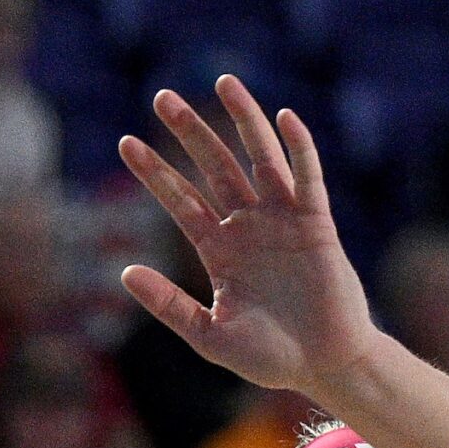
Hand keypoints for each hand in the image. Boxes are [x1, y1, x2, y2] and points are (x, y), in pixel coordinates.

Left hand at [119, 78, 374, 396]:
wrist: (324, 366)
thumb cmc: (269, 358)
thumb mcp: (209, 336)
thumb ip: (169, 305)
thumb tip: (124, 272)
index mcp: (219, 251)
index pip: (180, 201)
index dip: (155, 173)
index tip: (125, 144)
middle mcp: (248, 226)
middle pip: (214, 167)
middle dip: (189, 131)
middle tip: (161, 96)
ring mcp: (282, 221)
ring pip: (259, 158)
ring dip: (243, 119)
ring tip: (223, 81)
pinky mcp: (317, 224)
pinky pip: (307, 177)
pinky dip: (298, 147)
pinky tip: (284, 118)